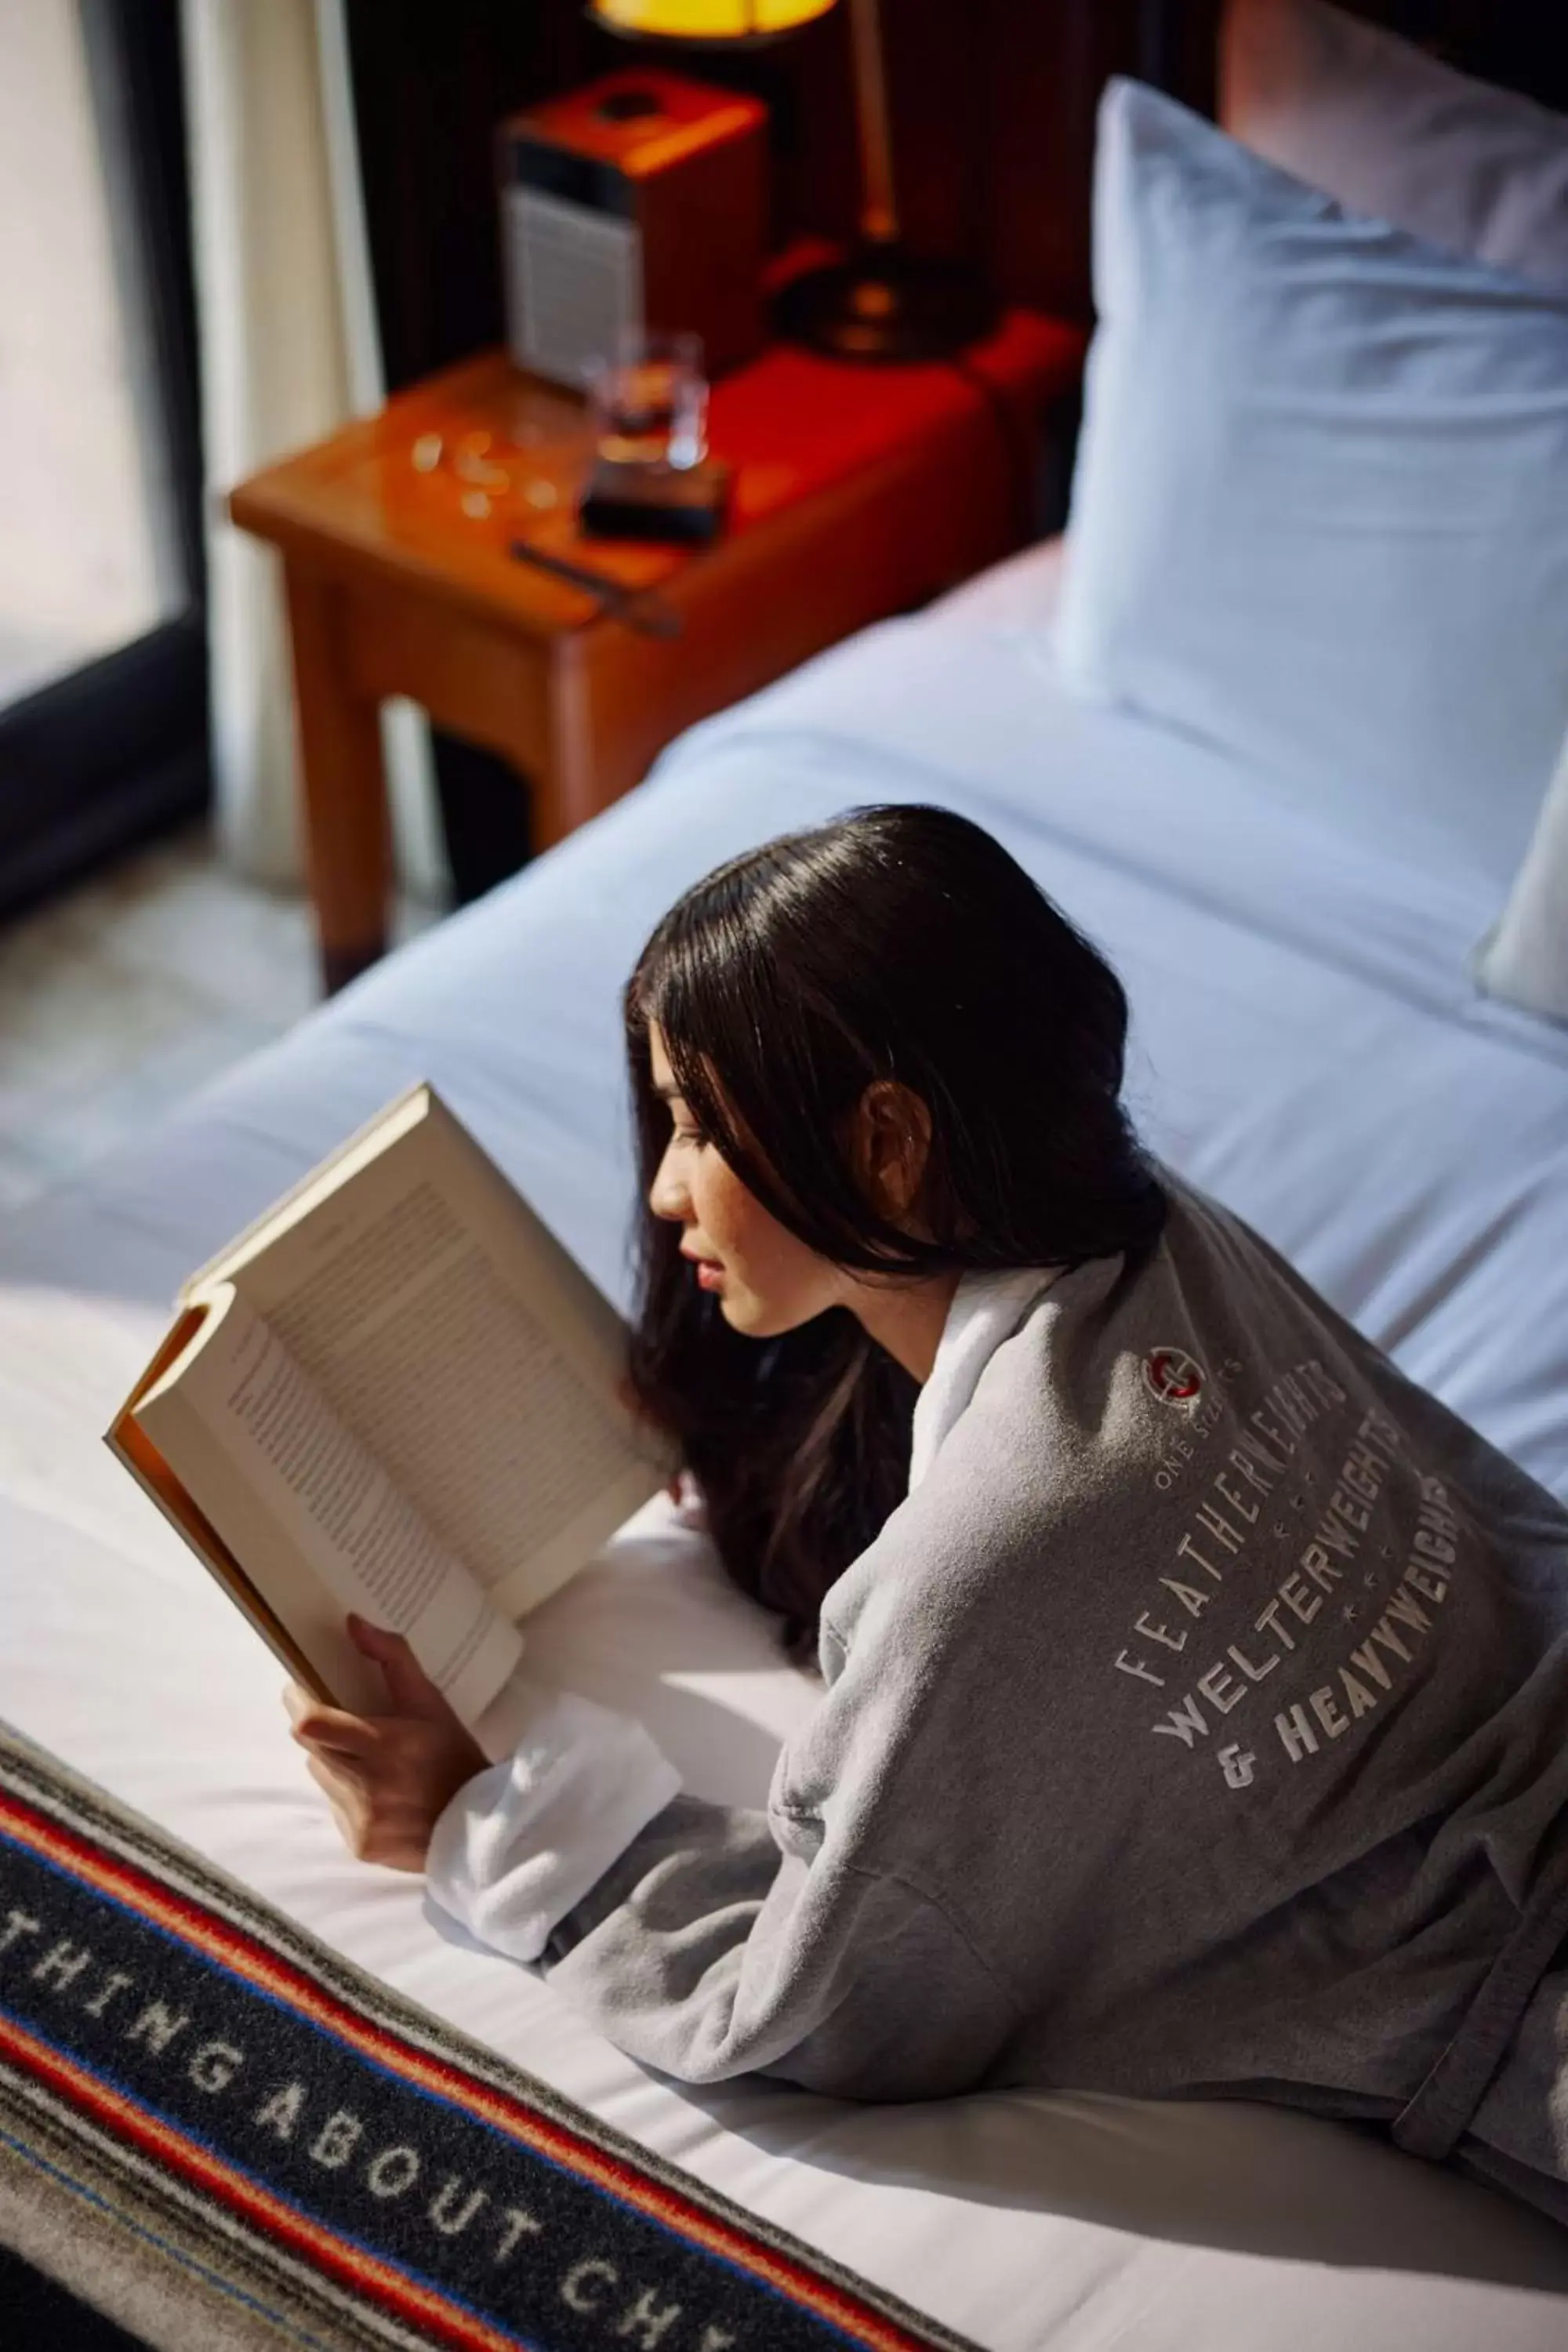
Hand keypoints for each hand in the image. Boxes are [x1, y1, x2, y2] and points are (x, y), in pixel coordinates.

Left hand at [283, 1614, 486, 1871]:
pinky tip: (380, 1795)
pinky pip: (335, 1807)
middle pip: (312, 1747)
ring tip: (371, 1762)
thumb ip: (393, 1659)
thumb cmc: (455, 1757)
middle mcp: (365, 1787)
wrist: (481, 1829)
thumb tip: (352, 1623)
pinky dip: (348, 1795)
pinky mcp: (357, 1845)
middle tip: (347, 1723)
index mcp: (384, 1746)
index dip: (299, 1702)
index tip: (303, 1689)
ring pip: (322, 1776)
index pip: (312, 1724)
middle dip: (322, 1731)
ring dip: (335, 1762)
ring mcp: (359, 1820)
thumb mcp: (432, 1703)